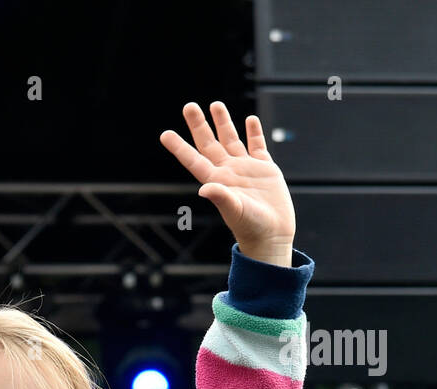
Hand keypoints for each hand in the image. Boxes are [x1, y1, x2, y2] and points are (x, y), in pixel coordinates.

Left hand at [160, 101, 295, 265]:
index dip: (179, 147)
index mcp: (216, 181)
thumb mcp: (234, 211)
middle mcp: (228, 172)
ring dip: (223, 123)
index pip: (193, 159)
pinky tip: (249, 120)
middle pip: (209, 143)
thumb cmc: (251, 227)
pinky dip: (253, 132)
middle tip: (189, 106)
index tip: (164, 134)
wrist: (272, 235)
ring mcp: (246, 169)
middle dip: (199, 124)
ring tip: (215, 105)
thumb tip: (204, 188)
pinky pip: (257, 146)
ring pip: (231, 140)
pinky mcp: (265, 169)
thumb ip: (220, 197)